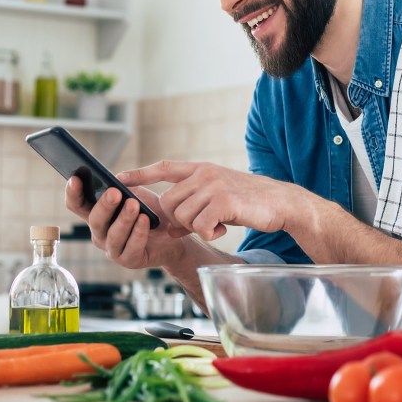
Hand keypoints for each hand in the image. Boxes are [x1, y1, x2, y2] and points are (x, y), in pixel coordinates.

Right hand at [64, 176, 188, 268]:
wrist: (174, 232)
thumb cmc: (151, 210)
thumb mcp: (136, 193)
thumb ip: (123, 186)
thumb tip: (113, 180)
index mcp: (96, 214)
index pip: (77, 205)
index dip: (73, 193)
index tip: (75, 178)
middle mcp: (100, 233)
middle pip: (95, 220)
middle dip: (104, 206)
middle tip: (114, 192)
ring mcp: (113, 249)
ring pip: (113, 235)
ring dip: (124, 219)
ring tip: (134, 204)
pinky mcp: (129, 260)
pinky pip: (132, 248)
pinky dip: (138, 233)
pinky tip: (145, 220)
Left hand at [117, 161, 309, 239]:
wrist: (281, 203)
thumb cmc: (249, 203)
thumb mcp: (217, 197)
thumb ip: (193, 204)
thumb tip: (168, 227)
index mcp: (201, 169)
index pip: (164, 168)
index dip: (141, 173)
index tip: (120, 177)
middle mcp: (204, 174)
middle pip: (168, 203)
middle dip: (178, 220)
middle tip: (203, 224)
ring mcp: (213, 185)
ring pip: (182, 217)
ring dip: (197, 228)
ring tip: (218, 224)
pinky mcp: (223, 201)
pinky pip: (200, 226)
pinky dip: (210, 233)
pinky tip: (225, 228)